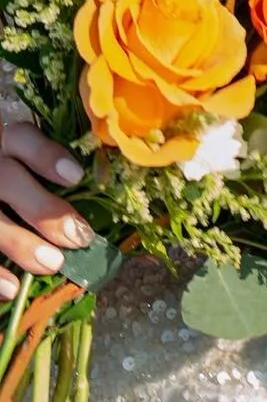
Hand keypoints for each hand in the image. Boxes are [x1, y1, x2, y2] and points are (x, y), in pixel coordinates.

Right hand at [0, 122, 92, 294]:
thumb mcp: (25, 154)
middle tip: (77, 237)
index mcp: (5, 140)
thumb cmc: (15, 167)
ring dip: (21, 244)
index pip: (22, 138)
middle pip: (8, 181)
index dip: (47, 157)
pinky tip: (12, 289)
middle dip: (44, 210)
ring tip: (53, 264)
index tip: (77, 177)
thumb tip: (96, 184)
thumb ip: (48, 164)